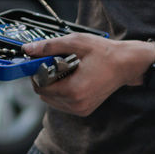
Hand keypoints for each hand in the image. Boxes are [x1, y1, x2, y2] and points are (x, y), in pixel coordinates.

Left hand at [23, 35, 154, 116]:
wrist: (126, 64)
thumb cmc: (103, 52)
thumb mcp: (75, 43)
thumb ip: (49, 47)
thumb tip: (28, 49)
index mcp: (73, 90)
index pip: (40, 87)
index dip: (37, 73)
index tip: (42, 61)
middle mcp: (76, 104)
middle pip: (44, 95)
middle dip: (44, 79)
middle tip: (53, 64)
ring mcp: (80, 109)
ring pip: (52, 100)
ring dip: (52, 86)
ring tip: (64, 71)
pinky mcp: (84, 110)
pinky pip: (62, 103)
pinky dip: (61, 92)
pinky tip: (70, 79)